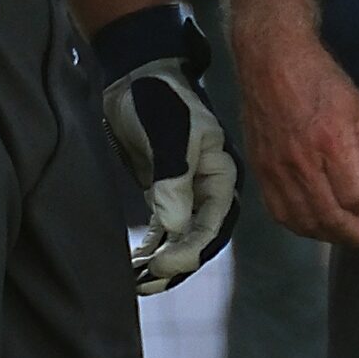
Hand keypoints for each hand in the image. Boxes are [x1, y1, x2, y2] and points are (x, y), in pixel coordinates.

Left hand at [92, 4, 241, 292]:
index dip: (189, 250)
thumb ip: (172, 177)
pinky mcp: (163, 189)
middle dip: (176, 264)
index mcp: (221, 174)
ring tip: (138, 283)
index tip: (162, 266)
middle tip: (147, 284)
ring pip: (180, 237)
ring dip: (162, 261)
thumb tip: (172, 227)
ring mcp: (186, 190)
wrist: (137, 72)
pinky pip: (163, 228)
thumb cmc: (158, 97)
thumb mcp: (168, 133)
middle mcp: (209, 188)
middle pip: (199, 238)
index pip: (213, 225)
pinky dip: (152, 246)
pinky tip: (137, 264)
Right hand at [232, 20, 358, 245]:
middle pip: (331, 218)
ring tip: (344, 233)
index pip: (357, 198)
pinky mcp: (260, 169)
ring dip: (328, 235)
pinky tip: (313, 223)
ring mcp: (276, 169)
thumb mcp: (358, 108)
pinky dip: (299, 225)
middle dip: (356, 233)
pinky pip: (278, 211)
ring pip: (303, 221)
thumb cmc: (318, 77)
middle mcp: (301, 162)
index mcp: (331, 143)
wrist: (271, 59)